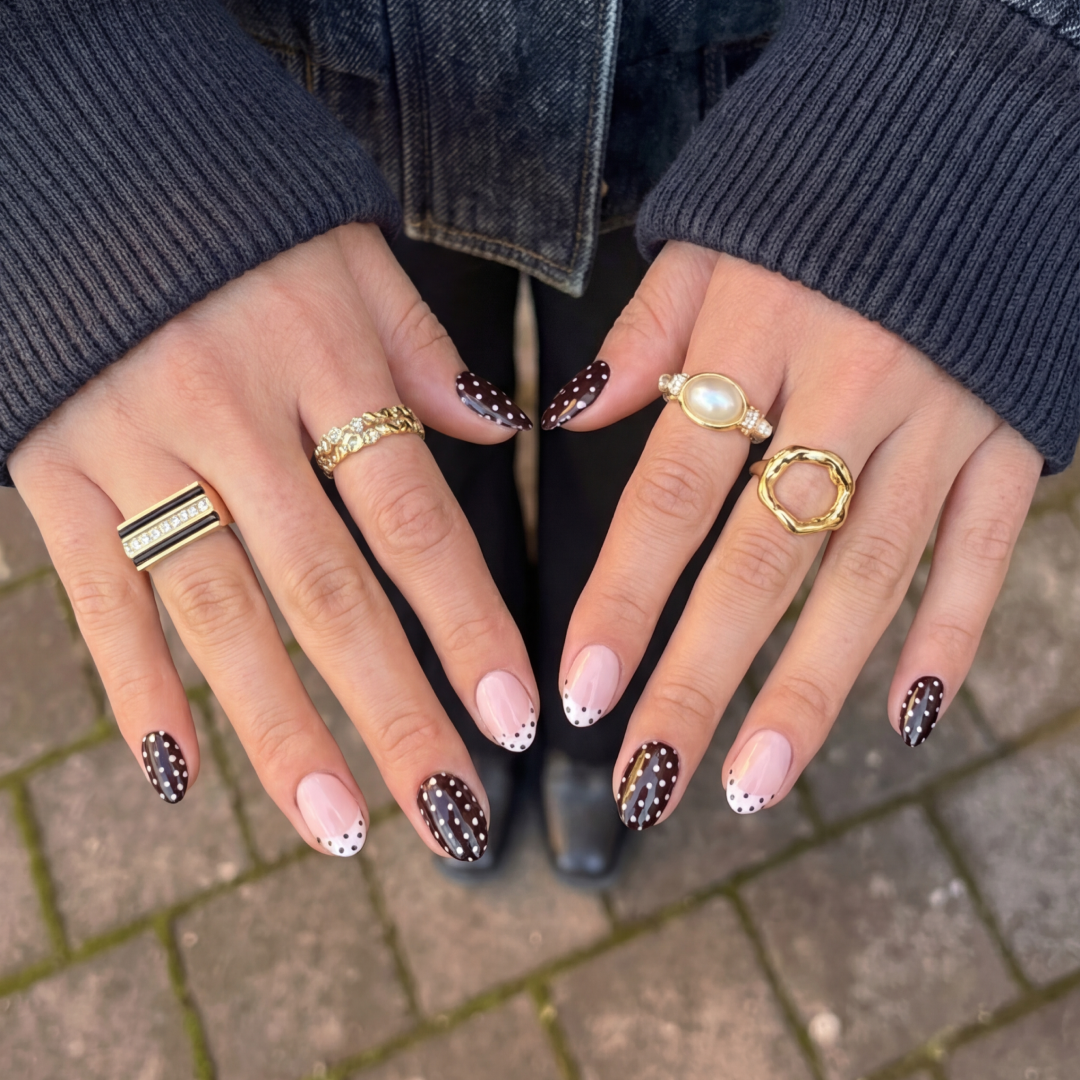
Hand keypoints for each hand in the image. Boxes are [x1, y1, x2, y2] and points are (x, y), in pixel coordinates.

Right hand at [8, 223, 537, 860]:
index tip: (515, 715)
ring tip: (337, 827)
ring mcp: (133, 447)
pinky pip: (98, 596)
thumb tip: (499, 432)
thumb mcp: (345, 253)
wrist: (67, 150)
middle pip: (326, 591)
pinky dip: (136, 688)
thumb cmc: (233, 213)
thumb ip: (420, 351)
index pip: (413, 518)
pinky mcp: (52, 471)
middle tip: (449, 815)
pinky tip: (179, 776)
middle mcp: (232, 415)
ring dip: (279, 730)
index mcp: (320, 358)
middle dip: (392, 711)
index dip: (467, 624)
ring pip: (217, 614)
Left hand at [552, 243, 1040, 825]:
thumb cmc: (813, 207)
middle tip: (651, 779)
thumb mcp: (712, 244)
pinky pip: (982, 550)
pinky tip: (910, 718)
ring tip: (755, 780)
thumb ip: (647, 337)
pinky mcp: (1008, 437)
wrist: (970, 140)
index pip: (673, 490)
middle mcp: (846, 388)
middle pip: (762, 558)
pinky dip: (952, 634)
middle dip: (701, 678)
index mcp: (756, 336)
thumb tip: (570, 414)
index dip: (626, 596)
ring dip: (810, 687)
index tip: (584, 693)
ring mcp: (939, 420)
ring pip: (868, 576)